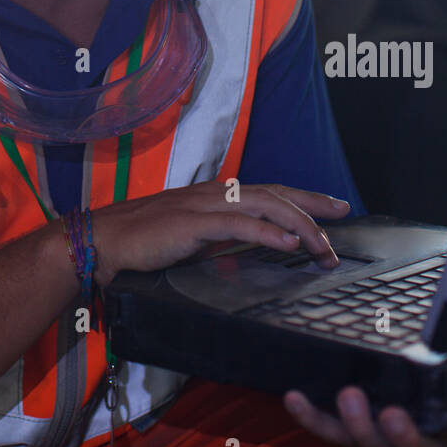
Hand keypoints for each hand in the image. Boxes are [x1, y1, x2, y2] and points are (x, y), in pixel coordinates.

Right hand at [91, 181, 349, 288]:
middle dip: (312, 206)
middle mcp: (215, 194)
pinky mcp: (192, 223)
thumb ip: (219, 243)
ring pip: (264, 206)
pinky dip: (266, 232)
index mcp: (216, 196)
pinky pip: (238, 226)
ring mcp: (204, 206)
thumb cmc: (143, 242)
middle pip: (275, 193)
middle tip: (343, 217)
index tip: (334, 206)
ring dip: (299, 225)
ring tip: (323, 245)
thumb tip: (246, 255)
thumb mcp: (191, 241)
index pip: (269, 191)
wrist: (104, 240)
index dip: (304, 197)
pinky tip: (287, 243)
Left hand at [283, 355, 446, 446]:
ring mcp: (393, 445)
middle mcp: (433, 444)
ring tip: (348, 398)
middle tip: (392, 415)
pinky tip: (295, 397)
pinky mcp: (361, 438)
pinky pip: (335, 435)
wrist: (428, 413)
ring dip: (358, 427)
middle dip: (404, 437)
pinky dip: (314, 417)